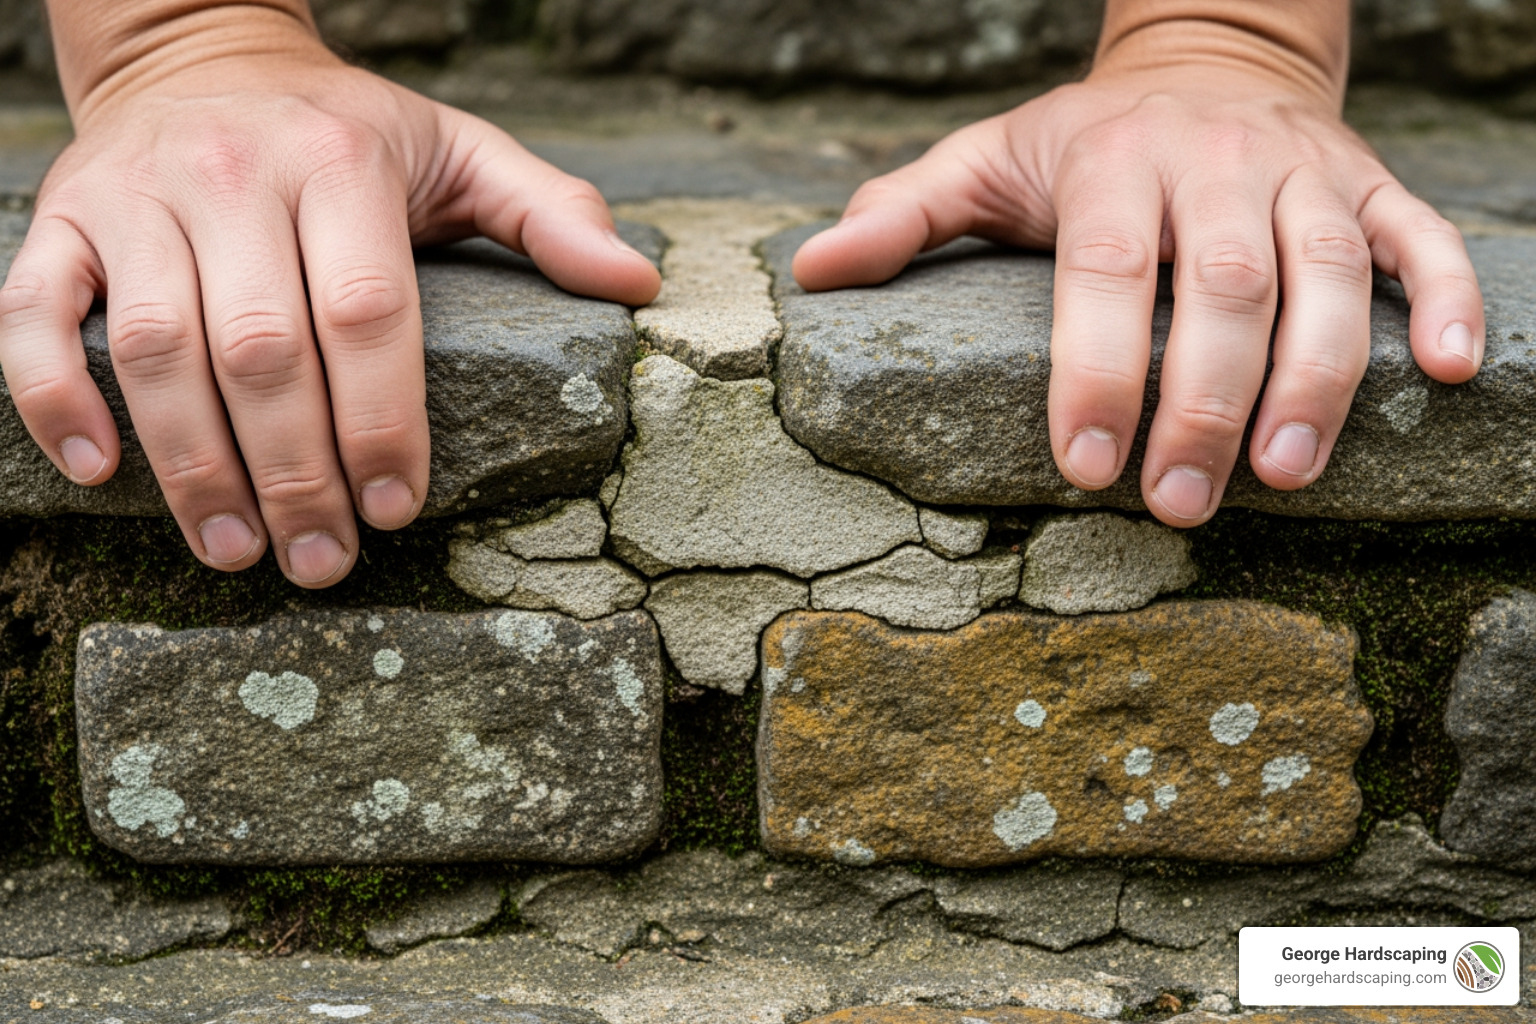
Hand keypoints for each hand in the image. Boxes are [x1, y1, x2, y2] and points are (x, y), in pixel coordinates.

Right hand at [0, 5, 659, 585]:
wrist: (201, 52)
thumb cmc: (346, 128)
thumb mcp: (458, 150)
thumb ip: (547, 213)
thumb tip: (639, 283)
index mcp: (341, 164)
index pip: (367, 312)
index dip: (384, 421)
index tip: (397, 507)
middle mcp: (232, 175)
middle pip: (262, 351)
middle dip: (296, 474)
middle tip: (323, 563)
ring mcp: (136, 198)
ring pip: (154, 351)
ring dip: (194, 468)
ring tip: (239, 553)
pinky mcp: (63, 218)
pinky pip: (32, 314)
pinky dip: (52, 396)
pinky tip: (97, 472)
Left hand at [792, 7, 1482, 526]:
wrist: (1206, 57)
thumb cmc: (1084, 139)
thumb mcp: (988, 159)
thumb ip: (907, 213)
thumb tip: (810, 274)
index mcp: (1110, 164)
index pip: (1102, 271)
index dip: (1096, 368)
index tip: (1086, 464)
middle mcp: (1213, 163)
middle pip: (1220, 287)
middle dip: (1202, 400)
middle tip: (1179, 502)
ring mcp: (1302, 175)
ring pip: (1328, 274)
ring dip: (1318, 379)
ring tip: (1288, 476)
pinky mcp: (1370, 183)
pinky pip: (1425, 237)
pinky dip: (1450, 299)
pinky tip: (1454, 375)